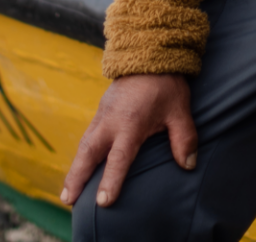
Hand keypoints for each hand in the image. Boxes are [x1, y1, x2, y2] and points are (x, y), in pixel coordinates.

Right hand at [60, 73, 196, 208]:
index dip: (111, 180)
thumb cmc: (165, 85)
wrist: (148, 54)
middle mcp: (111, 121)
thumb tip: (188, 165)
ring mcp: (102, 116)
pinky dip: (81, 155)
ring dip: (74, 170)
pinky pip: (87, 137)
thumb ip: (184, 138)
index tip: (103, 202)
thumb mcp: (179, 110)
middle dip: (77, 178)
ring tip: (67, 194)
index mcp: (131, 123)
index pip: (119, 158)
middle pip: (88, 154)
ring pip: (84, 146)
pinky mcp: (100, 112)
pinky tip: (79, 170)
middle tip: (67, 201)